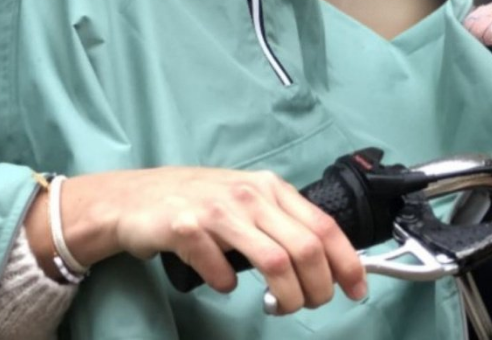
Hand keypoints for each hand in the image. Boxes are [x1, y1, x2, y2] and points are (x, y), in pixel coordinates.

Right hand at [54, 166, 366, 313]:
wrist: (133, 198)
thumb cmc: (194, 200)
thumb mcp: (244, 200)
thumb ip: (279, 221)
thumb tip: (323, 257)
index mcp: (268, 187)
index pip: (322, 225)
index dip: (347, 261)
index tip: (358, 289)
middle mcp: (247, 194)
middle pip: (304, 248)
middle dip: (318, 288)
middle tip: (312, 305)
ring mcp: (217, 210)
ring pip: (274, 260)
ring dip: (285, 295)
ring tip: (276, 305)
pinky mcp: (186, 227)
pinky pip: (220, 269)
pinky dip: (227, 284)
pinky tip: (223, 283)